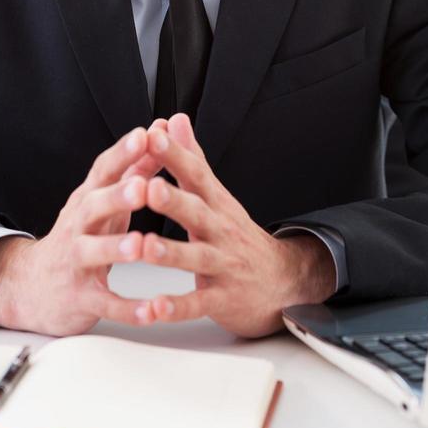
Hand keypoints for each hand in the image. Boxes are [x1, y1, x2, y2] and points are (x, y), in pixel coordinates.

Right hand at [0, 121, 168, 334]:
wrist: (32, 285)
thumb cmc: (81, 235)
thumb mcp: (104, 200)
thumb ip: (135, 168)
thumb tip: (161, 132)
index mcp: (89, 198)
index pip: (104, 170)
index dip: (123, 152)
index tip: (146, 135)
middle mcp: (78, 226)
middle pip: (92, 206)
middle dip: (117, 196)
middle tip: (143, 186)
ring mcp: (75, 262)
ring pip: (92, 253)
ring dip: (116, 248)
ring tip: (141, 245)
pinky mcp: (79, 297)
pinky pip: (104, 304)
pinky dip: (127, 308)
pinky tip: (151, 311)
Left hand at [139, 114, 336, 336]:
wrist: (283, 282)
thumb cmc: (237, 235)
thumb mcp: (217, 195)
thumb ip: (192, 159)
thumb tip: (175, 119)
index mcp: (215, 204)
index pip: (196, 174)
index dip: (176, 155)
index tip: (153, 136)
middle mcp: (220, 231)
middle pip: (196, 213)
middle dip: (172, 200)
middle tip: (147, 187)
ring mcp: (223, 265)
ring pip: (196, 259)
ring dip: (170, 253)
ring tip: (145, 247)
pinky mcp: (222, 298)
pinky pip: (198, 303)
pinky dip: (178, 306)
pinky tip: (156, 308)